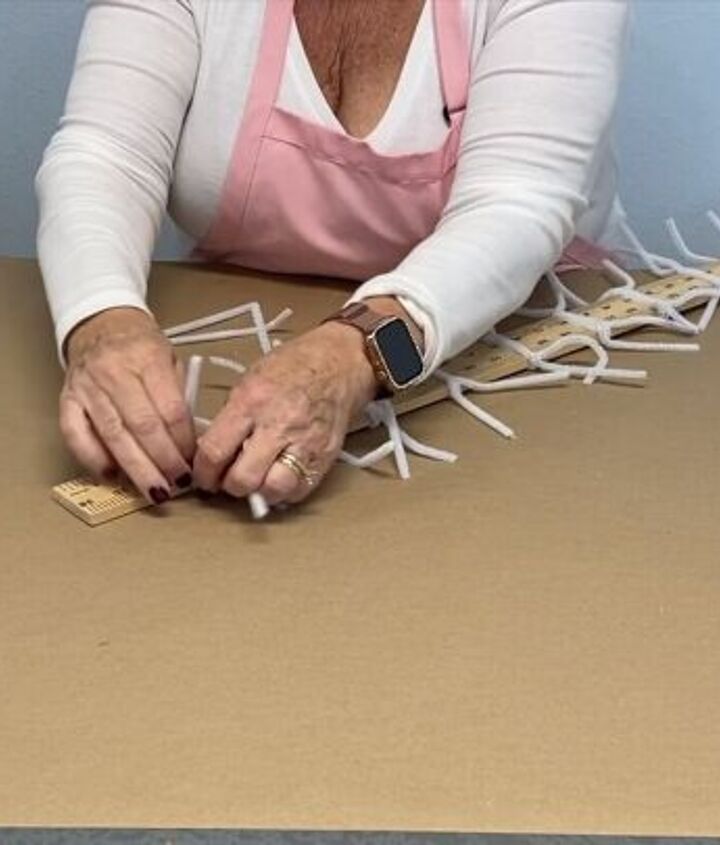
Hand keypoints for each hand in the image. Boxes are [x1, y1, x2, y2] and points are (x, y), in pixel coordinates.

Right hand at [61, 307, 196, 502]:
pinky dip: (94, 459)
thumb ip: (179, 395)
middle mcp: (114, 372)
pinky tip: (113, 476)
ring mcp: (88, 387)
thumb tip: (192, 441)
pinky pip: (76, 435)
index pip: (170, 409)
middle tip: (178, 483)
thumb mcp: (171, 359)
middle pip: (142, 426)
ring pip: (113, 436)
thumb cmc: (140, 345)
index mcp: (147, 358)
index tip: (194, 461)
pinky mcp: (68, 400)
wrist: (100, 323)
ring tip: (155, 489)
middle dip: (163, 461)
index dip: (184, 441)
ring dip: (137, 468)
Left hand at [193, 320, 377, 505]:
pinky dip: (285, 492)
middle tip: (229, 480)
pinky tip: (280, 477)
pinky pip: (299, 490)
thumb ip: (232, 418)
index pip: (214, 452)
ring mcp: (305, 443)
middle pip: (243, 479)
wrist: (339, 363)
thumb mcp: (250, 381)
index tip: (203, 477)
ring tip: (257, 480)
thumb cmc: (294, 367)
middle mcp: (278, 425)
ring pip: (273, 490)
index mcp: (252, 402)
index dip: (203, 473)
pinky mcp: (324, 456)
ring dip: (259, 492)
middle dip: (230, 486)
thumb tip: (214, 452)